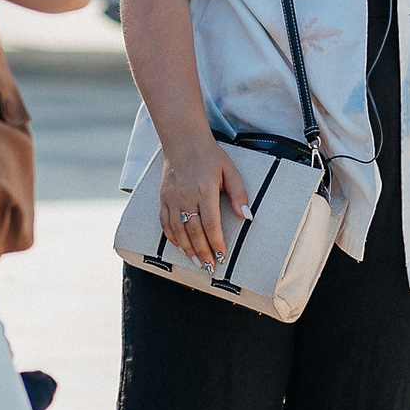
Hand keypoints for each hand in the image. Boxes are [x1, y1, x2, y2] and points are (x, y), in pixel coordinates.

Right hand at [159, 134, 248, 270]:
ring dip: (187, 249)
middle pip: (194, 231)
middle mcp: (186, 196)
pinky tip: (179, 247)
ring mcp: (172, 198)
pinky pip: (165, 222)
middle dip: (203, 251)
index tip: (222, 256)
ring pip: (178, 230)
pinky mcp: (163, 198)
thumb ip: (239, 194)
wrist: (183, 142)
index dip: (217, 242)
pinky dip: (172, 237)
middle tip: (211, 267)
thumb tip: (246, 216)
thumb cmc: (210, 157)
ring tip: (197, 262)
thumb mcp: (230, 171)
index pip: (211, 224)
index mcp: (205, 190)